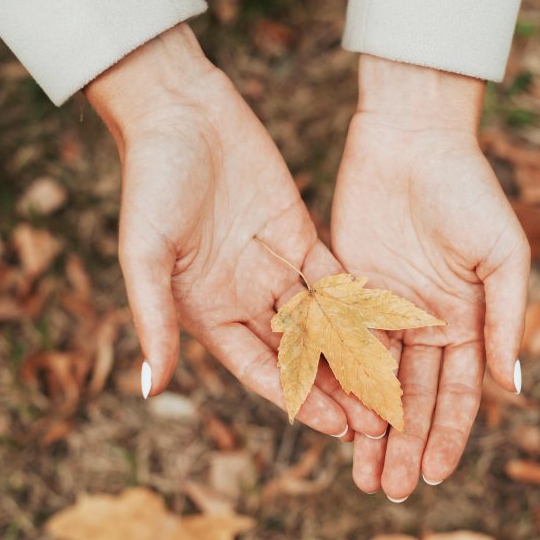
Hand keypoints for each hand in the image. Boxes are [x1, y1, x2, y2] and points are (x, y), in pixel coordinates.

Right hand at [86, 24, 386, 438]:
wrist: (180, 111)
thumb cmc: (151, 181)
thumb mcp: (145, 253)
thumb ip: (154, 319)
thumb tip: (150, 389)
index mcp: (209, 312)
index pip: (262, 371)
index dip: (299, 401)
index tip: (336, 428)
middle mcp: (246, 299)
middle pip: (300, 357)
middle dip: (337, 389)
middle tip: (377, 421)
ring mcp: (276, 270)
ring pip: (325, 325)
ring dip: (356, 356)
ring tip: (392, 386)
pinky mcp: (301, 237)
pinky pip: (336, 280)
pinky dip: (362, 306)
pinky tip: (394, 329)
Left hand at [331, 55, 530, 498]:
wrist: (413, 139)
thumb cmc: (468, 191)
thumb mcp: (501, 256)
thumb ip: (503, 319)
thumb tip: (510, 385)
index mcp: (466, 321)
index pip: (458, 394)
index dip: (448, 437)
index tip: (433, 476)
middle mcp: (424, 325)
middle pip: (414, 399)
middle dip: (403, 446)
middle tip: (388, 490)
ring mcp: (383, 311)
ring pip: (374, 383)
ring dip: (369, 430)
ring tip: (359, 474)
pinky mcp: (345, 290)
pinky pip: (340, 346)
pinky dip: (337, 383)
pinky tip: (330, 418)